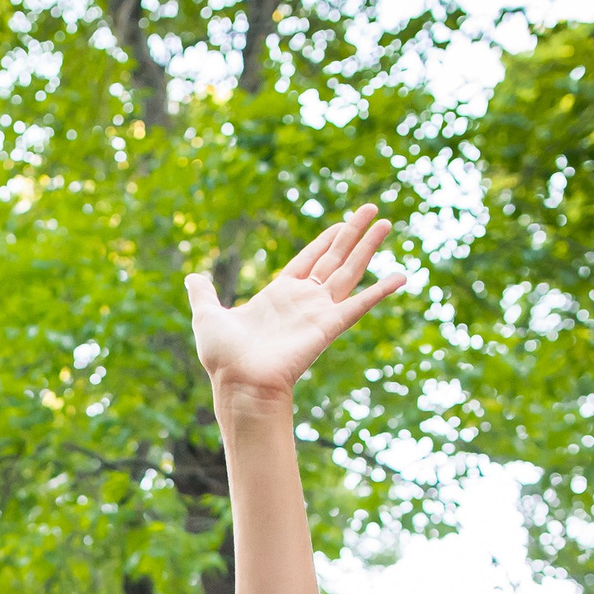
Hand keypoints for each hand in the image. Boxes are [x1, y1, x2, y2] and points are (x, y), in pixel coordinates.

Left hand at [185, 205, 409, 402]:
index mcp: (279, 295)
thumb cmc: (223, 358)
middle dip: (353, 234)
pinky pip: (360, 304)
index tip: (342, 222)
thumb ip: (203, 294)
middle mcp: (303, 301)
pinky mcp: (328, 325)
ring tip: (387, 223)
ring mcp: (318, 312)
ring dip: (368, 247)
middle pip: (334, 258)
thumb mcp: (208, 315)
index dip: (325, 240)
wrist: (238, 382)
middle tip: (372, 210)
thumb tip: (192, 278)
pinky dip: (381, 290)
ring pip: (349, 271)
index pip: (309, 260)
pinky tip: (402, 275)